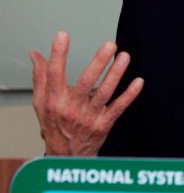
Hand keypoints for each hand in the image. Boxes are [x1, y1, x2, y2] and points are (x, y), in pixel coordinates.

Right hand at [30, 31, 143, 155]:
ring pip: (104, 93)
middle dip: (98, 62)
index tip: (63, 35)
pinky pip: (119, 107)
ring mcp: (89, 117)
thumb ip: (40, 77)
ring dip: (116, 74)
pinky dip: (130, 95)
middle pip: (85, 82)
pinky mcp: (104, 124)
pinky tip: (139, 81)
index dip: (58, 54)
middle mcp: (71, 108)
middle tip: (109, 44)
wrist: (66, 157)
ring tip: (124, 56)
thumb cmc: (54, 126)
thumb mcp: (41, 103)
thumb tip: (36, 54)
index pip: (54, 74)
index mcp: (54, 101)